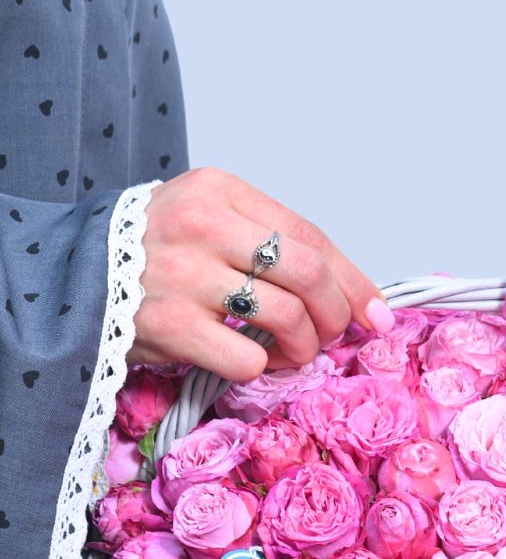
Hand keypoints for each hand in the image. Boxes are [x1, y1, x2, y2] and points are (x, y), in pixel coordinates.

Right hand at [125, 167, 393, 379]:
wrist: (75, 276)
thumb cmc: (159, 253)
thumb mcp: (212, 223)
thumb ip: (276, 246)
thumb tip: (360, 297)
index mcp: (220, 191)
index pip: (311, 236)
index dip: (353, 281)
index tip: (376, 314)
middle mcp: (201, 224)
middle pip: (308, 274)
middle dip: (335, 314)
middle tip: (331, 336)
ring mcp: (181, 274)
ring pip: (286, 316)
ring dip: (303, 347)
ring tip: (290, 352)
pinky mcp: (166, 324)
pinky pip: (247, 358)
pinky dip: (263, 368)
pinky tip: (251, 360)